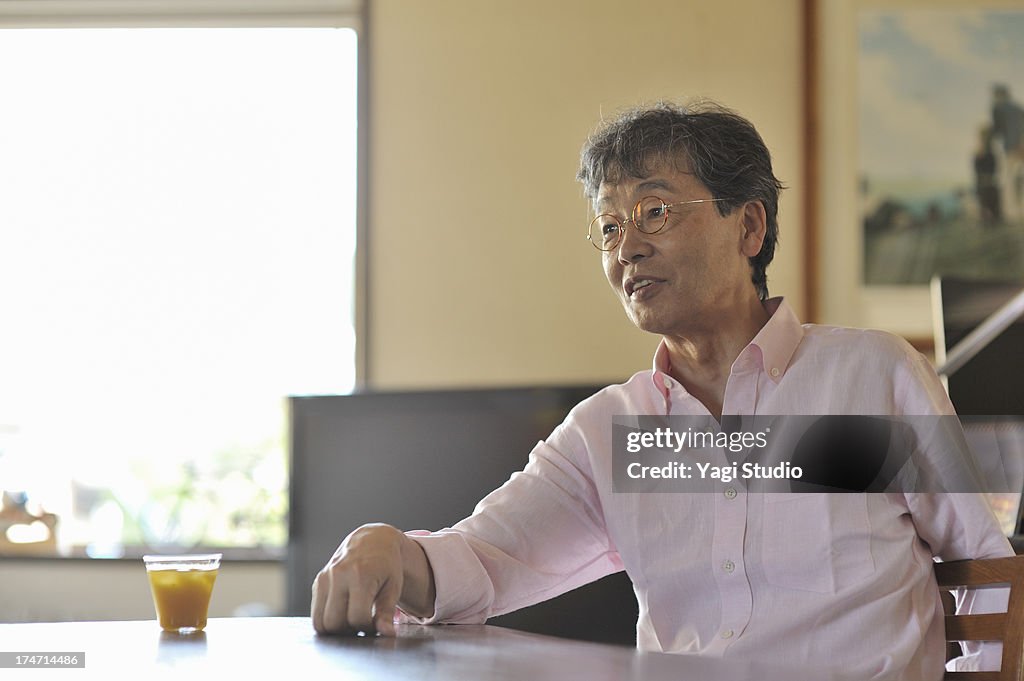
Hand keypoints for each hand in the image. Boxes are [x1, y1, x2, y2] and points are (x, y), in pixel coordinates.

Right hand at [311, 523, 434, 635]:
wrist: (373, 540)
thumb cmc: (387, 565)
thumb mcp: (393, 586)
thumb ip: (387, 612)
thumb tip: (386, 633)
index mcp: (360, 575)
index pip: (357, 618)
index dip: (368, 628)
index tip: (375, 623)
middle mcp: (339, 574)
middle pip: (335, 623)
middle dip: (350, 630)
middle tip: (363, 622)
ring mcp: (325, 577)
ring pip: (321, 622)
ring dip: (336, 629)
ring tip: (353, 619)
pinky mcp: (318, 581)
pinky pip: (316, 613)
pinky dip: (328, 620)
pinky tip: (343, 613)